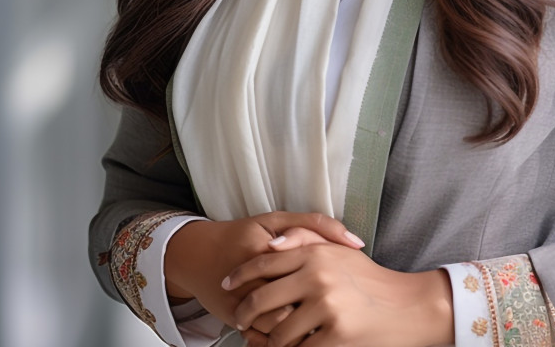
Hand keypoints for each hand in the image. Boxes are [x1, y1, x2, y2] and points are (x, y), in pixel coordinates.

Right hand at [164, 212, 364, 332]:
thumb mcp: (276, 220)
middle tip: (331, 316)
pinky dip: (275, 338)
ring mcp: (240, 300)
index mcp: (266, 248)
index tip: (343, 294)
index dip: (326, 288)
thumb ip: (317, 225)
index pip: (305, 274)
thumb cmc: (243, 234)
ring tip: (315, 328)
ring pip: (276, 328)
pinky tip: (290, 334)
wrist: (197, 254)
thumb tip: (356, 242)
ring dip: (297, 332)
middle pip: (292, 306)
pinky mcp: (232, 318)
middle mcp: (251, 276)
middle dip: (313, 316)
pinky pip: (259, 336)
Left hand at [223, 243, 453, 346]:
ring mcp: (326, 306)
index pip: (265, 263)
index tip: (228, 286)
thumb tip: (269, 247)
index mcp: (316, 253)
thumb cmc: (370, 281)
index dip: (240, 275)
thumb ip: (305, 241)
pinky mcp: (335, 334)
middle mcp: (318, 276)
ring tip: (267, 342)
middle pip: (262, 299)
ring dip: (269, 342)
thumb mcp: (339, 252)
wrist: (405, 306)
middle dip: (245, 313)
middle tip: (240, 321)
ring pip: (277, 332)